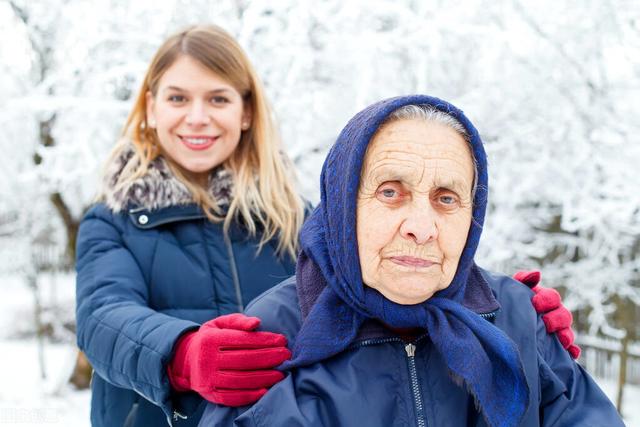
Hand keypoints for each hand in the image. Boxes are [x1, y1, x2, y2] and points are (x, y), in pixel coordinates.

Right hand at [168, 313, 290, 405]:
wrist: (186, 361)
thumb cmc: (211, 338)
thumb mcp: (219, 324)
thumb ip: (238, 321)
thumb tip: (257, 323)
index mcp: (210, 339)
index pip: (242, 340)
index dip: (264, 340)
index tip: (282, 340)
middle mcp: (207, 359)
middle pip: (244, 360)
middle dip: (269, 358)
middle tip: (286, 356)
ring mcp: (207, 379)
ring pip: (240, 380)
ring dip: (264, 377)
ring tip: (281, 373)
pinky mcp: (210, 395)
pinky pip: (232, 397)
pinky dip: (250, 395)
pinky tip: (266, 390)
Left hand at [513, 270, 580, 358]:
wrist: (499, 320)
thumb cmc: (510, 302)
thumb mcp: (513, 289)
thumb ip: (523, 279)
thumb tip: (537, 274)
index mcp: (545, 300)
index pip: (552, 297)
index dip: (546, 300)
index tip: (536, 304)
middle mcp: (554, 315)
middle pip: (564, 316)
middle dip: (557, 319)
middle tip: (547, 323)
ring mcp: (557, 331)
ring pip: (568, 333)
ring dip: (567, 336)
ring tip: (562, 340)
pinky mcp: (556, 347)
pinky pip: (569, 350)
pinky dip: (573, 351)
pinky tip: (572, 354)